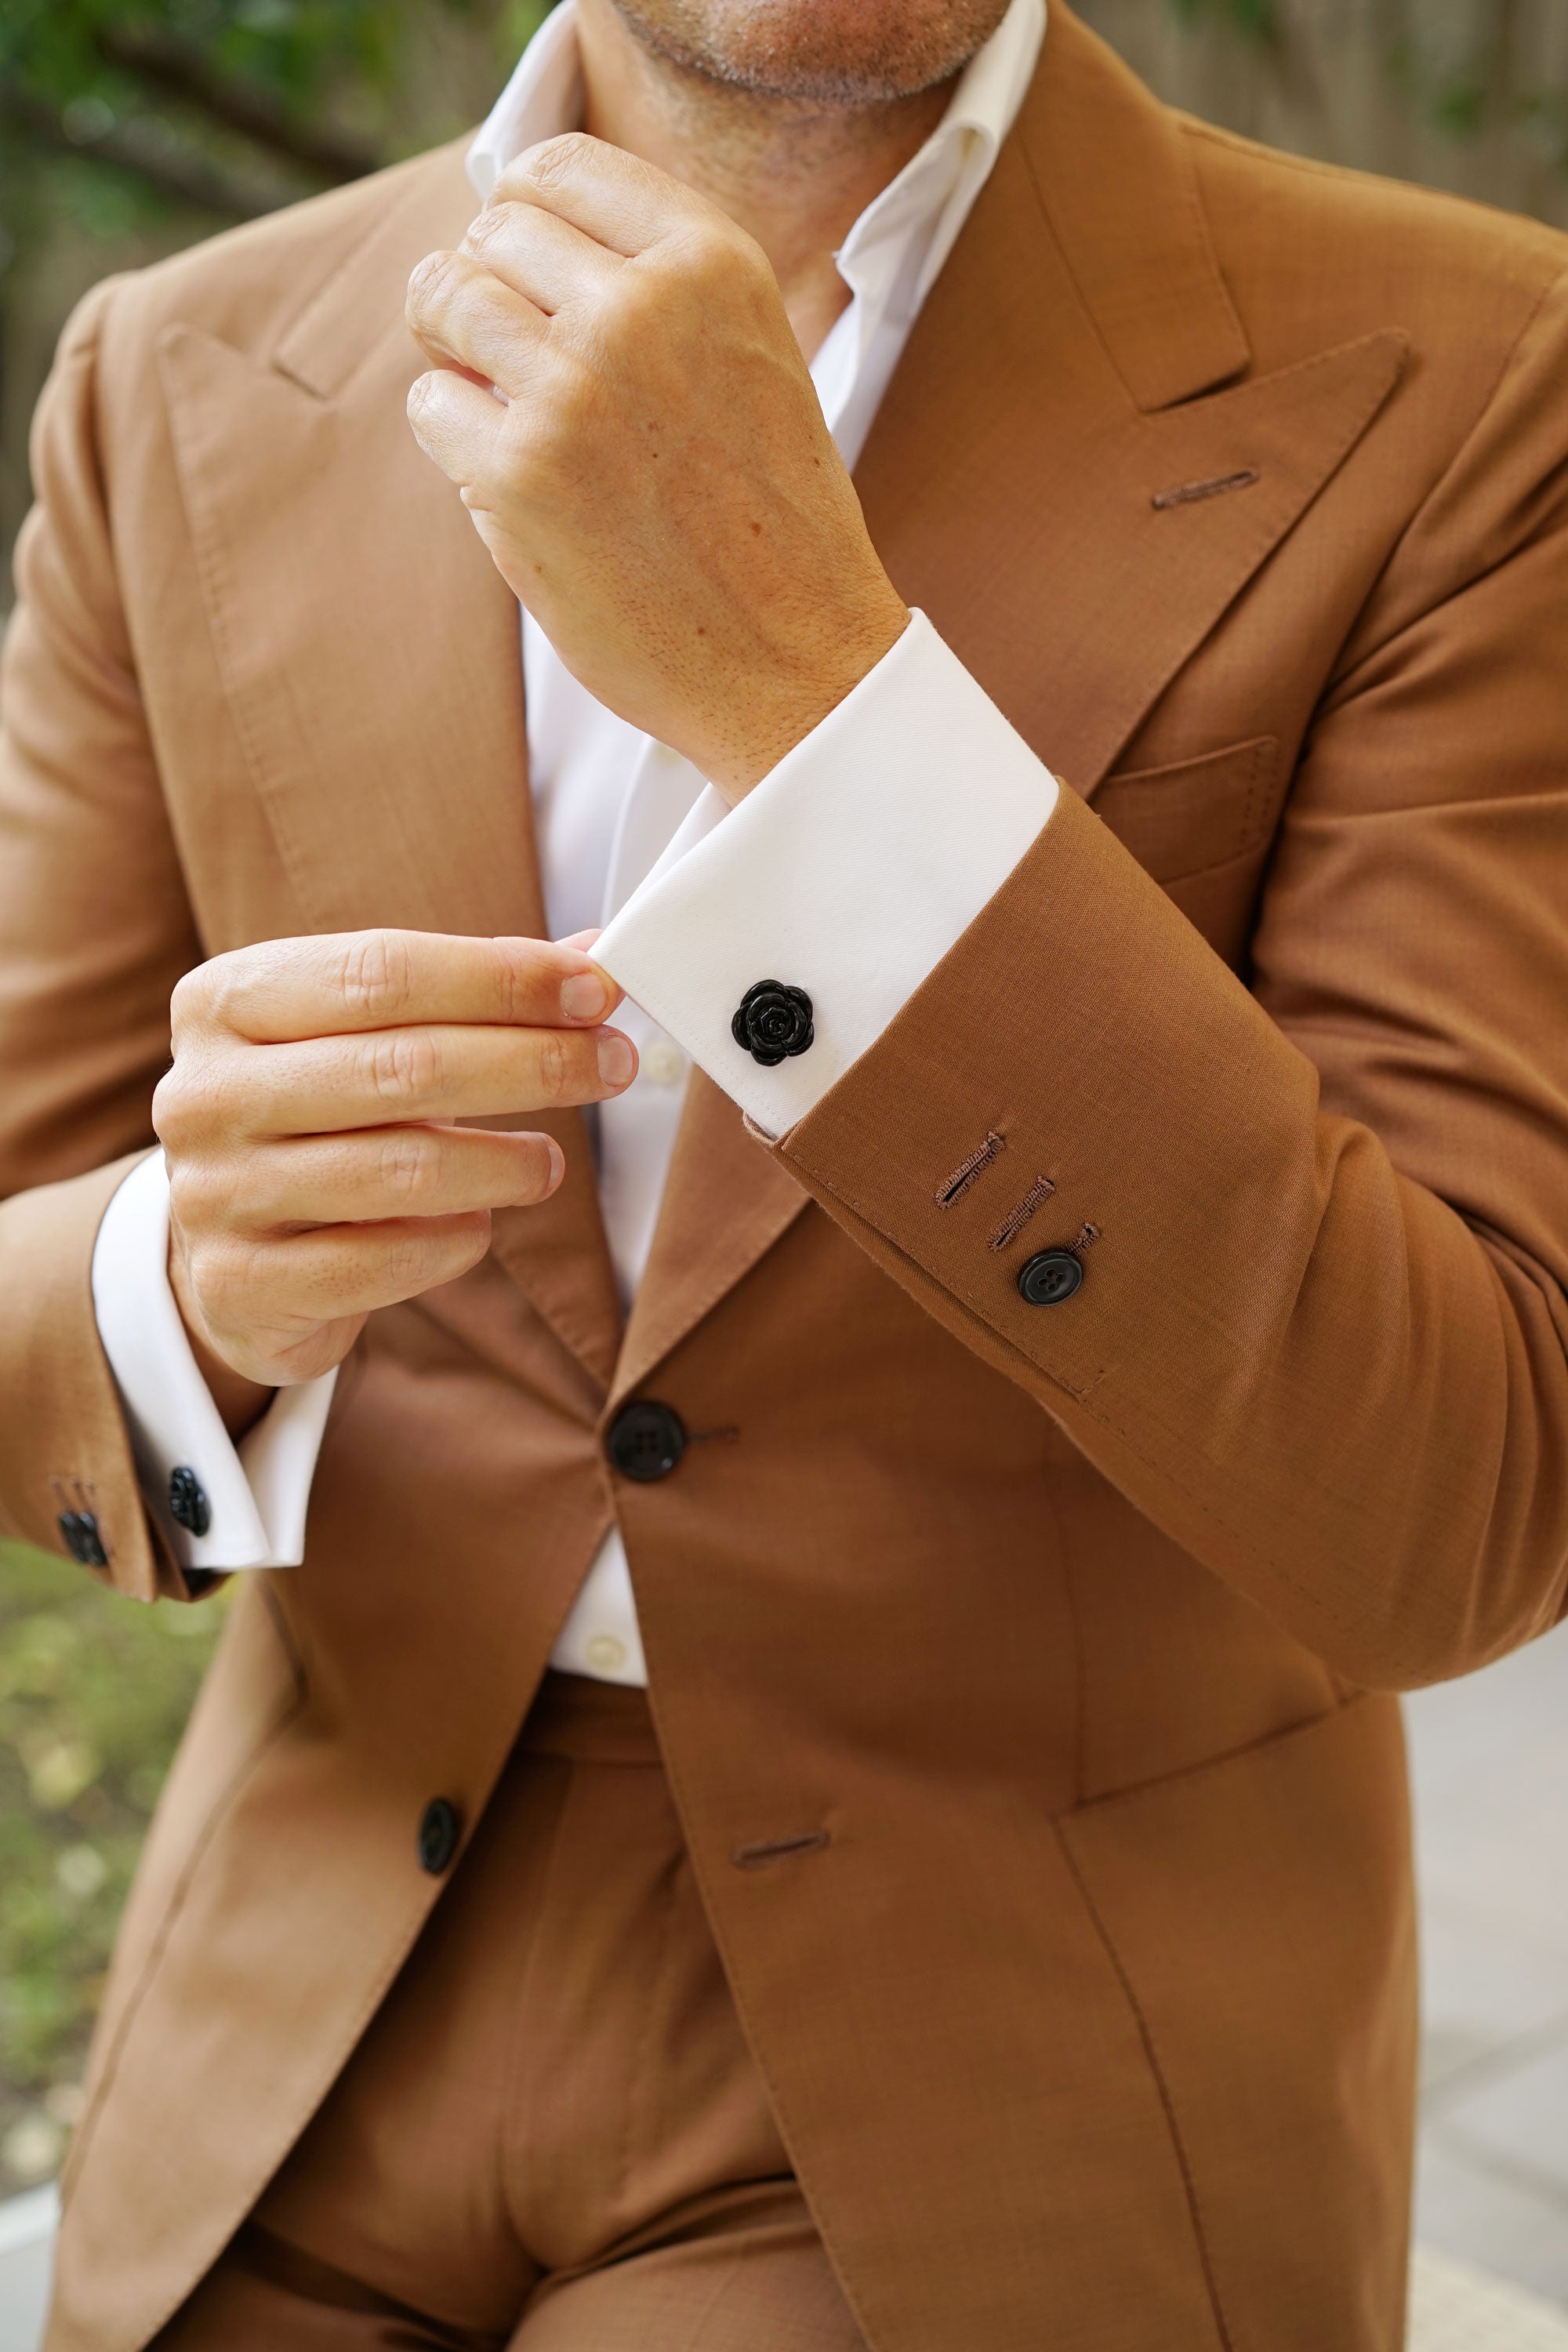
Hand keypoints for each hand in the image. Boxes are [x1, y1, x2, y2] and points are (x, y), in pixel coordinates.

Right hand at [152, 929, 634, 1419]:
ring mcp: (214, 1193)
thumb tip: (592, 959)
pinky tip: (478, 1222)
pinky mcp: (240, 1285)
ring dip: (505, 1162)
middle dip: (531, 1061)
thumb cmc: (317, 1122)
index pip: (382, 971)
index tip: (597, 988)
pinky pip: (383, 1260)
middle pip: (402, 1066)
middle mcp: (204, 1093)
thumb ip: (464, 995)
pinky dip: (454, 1239)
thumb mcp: (362, 1040)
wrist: (231, 1255)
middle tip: (612, 1064)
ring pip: (401, 1169)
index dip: (501, 978)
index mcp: (225, 1001)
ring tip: (550, 1163)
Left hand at [404, 134, 909, 798]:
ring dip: (451, 349)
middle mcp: (641, 307)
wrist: (795, 661)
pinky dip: (451, 435)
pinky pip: (432, 404)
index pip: (560, 166)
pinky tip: (508, 477)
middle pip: (492, 232)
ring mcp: (573, 388)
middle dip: (482, 284)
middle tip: (504, 352)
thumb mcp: (751, 356)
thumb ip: (660, 285)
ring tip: (493, 400)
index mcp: (711, 262)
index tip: (524, 263)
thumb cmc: (769, 521)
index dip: (521, 211)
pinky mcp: (518, 474)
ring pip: (446, 301)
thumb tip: (515, 233)